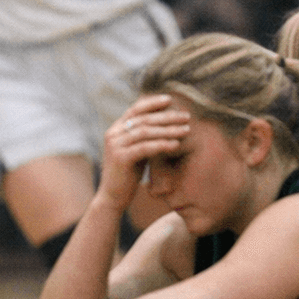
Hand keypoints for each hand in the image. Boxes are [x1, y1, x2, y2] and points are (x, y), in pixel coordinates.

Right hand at [97, 95, 189, 211]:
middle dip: (166, 116)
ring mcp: (115, 145)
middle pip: (143, 119)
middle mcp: (113, 134)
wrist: (112, 197)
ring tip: (186, 129)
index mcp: (115, 129)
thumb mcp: (135, 151)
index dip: (152, 103)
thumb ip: (143, 138)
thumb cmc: (127, 175)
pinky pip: (145, 147)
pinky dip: (162, 144)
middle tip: (186, 115)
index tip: (170, 100)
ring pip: (145, 131)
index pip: (135, 109)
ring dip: (168, 129)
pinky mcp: (120, 158)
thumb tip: (162, 125)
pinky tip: (176, 144)